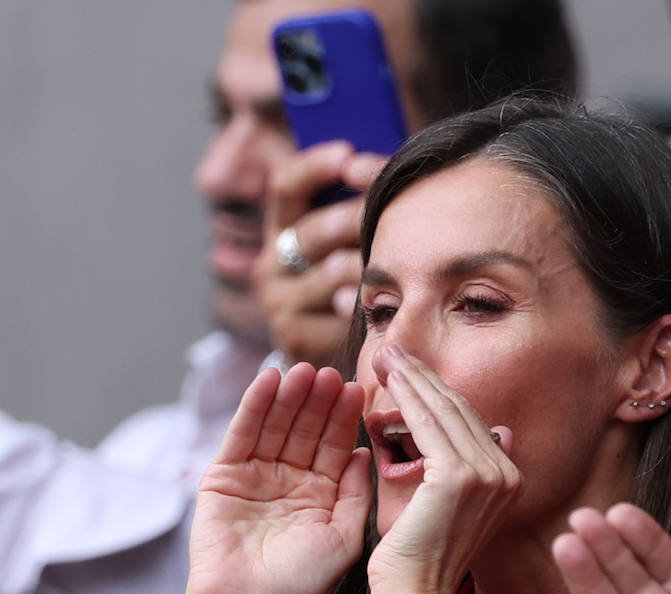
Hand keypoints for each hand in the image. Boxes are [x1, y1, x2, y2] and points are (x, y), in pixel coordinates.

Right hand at [187, 363, 371, 593]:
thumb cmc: (300, 582)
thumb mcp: (344, 536)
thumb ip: (356, 492)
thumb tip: (364, 451)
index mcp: (320, 494)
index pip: (335, 446)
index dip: (345, 418)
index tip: (359, 390)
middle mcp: (289, 480)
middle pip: (306, 429)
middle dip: (318, 401)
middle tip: (332, 371)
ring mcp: (256, 475)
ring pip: (276, 425)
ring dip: (290, 396)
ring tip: (304, 370)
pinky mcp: (224, 474)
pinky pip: (243, 433)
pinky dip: (255, 405)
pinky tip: (269, 379)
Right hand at [254, 142, 387, 366]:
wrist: (328, 362)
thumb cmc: (353, 291)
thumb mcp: (348, 248)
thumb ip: (360, 210)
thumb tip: (399, 165)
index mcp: (283, 230)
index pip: (285, 186)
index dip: (316, 167)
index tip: (349, 154)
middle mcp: (271, 262)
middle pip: (315, 228)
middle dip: (360, 217)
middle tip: (399, 212)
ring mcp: (279, 300)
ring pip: (331, 271)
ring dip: (370, 264)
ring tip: (400, 260)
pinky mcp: (293, 335)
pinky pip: (335, 314)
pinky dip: (363, 307)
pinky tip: (384, 304)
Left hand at [366, 344, 520, 593]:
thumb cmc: (417, 556)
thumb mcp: (445, 502)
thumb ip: (458, 465)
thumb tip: (495, 430)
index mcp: (509, 479)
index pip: (471, 421)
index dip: (438, 391)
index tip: (409, 369)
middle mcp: (507, 473)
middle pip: (461, 410)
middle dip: (424, 376)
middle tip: (392, 350)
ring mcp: (489, 474)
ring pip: (445, 411)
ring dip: (413, 378)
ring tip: (385, 356)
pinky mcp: (461, 476)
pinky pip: (429, 425)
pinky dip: (407, 398)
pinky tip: (389, 380)